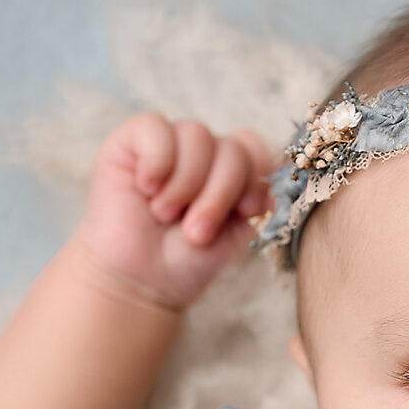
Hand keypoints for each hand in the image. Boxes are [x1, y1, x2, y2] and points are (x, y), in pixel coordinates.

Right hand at [70, 112, 273, 310]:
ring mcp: (167, 144)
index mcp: (229, 171)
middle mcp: (201, 153)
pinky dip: (157, 161)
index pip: (254, 146)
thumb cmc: (186, 260)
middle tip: (196, 231)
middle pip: (232, 147)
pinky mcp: (129, 141)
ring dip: (186, 185)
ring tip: (165, 216)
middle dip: (219, 194)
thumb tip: (278, 164)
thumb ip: (259, 196)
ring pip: (197, 135)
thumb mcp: (238, 231)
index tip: (245, 212)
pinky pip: (155, 127)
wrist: (140, 281)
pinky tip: (146, 189)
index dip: (255, 176)